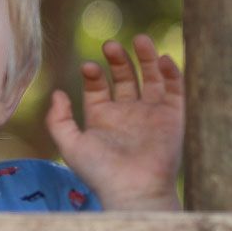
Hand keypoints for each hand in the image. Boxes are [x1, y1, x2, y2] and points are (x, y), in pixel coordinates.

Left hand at [43, 34, 183, 210]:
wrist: (133, 190)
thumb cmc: (100, 172)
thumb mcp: (70, 145)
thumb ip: (58, 119)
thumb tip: (56, 93)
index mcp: (103, 116)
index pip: (98, 86)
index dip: (94, 73)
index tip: (89, 66)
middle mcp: (128, 112)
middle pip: (124, 77)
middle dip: (118, 60)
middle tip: (110, 46)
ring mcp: (152, 114)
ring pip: (151, 79)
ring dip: (146, 59)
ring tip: (139, 40)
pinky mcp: (174, 118)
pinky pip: (175, 91)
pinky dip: (172, 74)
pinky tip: (164, 59)